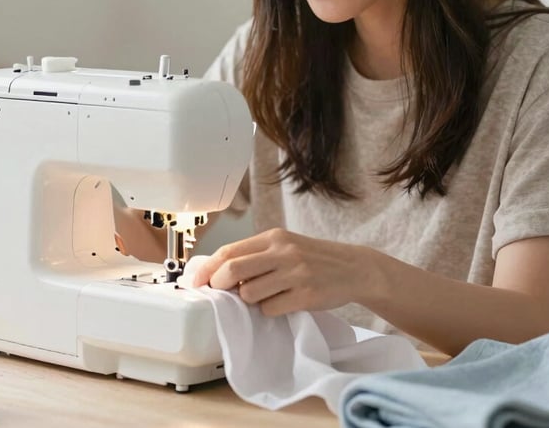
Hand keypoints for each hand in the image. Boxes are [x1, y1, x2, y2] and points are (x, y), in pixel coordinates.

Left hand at [190, 227, 369, 316]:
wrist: (353, 268)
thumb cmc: (313, 258)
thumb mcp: (285, 246)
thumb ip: (256, 255)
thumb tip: (218, 273)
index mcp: (273, 237)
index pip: (229, 251)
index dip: (207, 268)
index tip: (195, 281)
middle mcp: (283, 251)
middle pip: (233, 270)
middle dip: (219, 285)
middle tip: (221, 293)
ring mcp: (295, 273)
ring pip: (249, 294)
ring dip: (249, 301)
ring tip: (265, 295)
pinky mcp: (305, 295)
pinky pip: (270, 309)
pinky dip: (270, 310)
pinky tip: (283, 302)